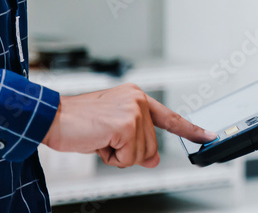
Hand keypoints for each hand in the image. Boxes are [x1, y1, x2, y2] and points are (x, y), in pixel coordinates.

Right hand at [42, 83, 216, 167]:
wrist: (49, 118)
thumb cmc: (75, 122)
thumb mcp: (111, 133)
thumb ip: (136, 142)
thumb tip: (154, 160)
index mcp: (135, 97)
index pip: (169, 117)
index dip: (191, 129)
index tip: (208, 136)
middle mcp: (138, 100)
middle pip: (152, 146)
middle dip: (127, 152)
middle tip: (104, 139)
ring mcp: (133, 111)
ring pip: (142, 154)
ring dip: (118, 155)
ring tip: (99, 138)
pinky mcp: (126, 125)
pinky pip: (128, 158)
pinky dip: (111, 157)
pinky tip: (98, 141)